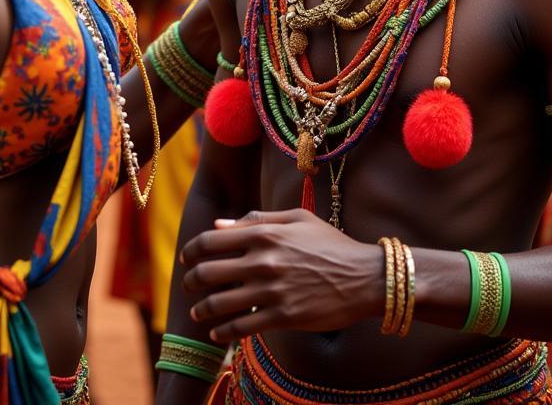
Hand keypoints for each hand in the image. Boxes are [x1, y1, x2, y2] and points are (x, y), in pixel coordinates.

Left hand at [181, 208, 384, 342]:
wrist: (365, 278)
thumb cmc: (330, 243)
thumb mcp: (296, 219)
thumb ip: (256, 219)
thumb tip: (219, 226)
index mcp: (264, 233)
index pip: (210, 241)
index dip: (191, 251)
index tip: (186, 258)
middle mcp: (262, 261)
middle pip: (208, 272)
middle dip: (191, 280)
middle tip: (188, 285)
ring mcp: (271, 291)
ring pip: (219, 303)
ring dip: (201, 309)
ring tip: (197, 312)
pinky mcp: (282, 317)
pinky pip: (241, 327)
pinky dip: (223, 332)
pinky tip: (217, 333)